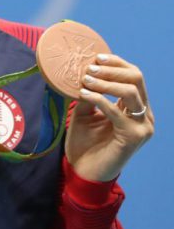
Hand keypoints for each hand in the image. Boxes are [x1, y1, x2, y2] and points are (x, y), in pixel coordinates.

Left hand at [65, 53, 153, 181]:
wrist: (84, 171)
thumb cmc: (85, 142)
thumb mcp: (85, 112)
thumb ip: (89, 94)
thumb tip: (83, 72)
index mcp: (135, 108)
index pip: (134, 76)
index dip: (117, 63)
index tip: (96, 57)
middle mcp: (145, 115)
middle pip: (136, 79)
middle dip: (111, 69)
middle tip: (89, 68)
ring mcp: (143, 127)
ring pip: (131, 92)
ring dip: (105, 82)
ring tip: (85, 80)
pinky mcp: (134, 137)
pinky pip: (116, 111)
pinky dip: (99, 99)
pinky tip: (83, 94)